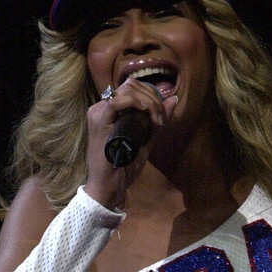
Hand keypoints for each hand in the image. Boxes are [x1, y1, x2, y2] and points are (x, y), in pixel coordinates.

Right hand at [84, 78, 177, 208]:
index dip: (151, 95)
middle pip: (131, 85)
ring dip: (149, 102)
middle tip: (160, 119)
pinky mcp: (99, 121)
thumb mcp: (147, 138)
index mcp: (110, 109)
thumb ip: (158, 118)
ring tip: (156, 121)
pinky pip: (117, 101)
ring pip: (127, 90)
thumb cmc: (124, 165)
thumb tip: (173, 98)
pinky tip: (146, 113)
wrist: (110, 186)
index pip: (132, 87)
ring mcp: (98, 113)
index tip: (161, 116)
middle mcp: (101, 107)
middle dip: (153, 98)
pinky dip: (136, 103)